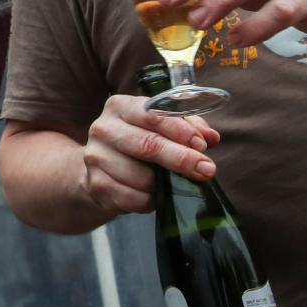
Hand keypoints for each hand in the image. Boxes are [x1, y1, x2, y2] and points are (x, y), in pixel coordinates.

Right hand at [82, 93, 219, 215]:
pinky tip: (156, 195)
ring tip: (175, 184)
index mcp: (119, 107)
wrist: (99, 167)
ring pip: (141, 176)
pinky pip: (133, 198)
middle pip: (147, 145)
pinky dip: (151, 200)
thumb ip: (187, 127)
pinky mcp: (96, 184)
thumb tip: (211, 137)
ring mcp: (96, 157)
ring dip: (166, 184)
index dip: (180, 130)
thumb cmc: (137, 143)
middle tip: (206, 169)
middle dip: (181, 158)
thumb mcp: (160, 127)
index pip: (152, 114)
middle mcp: (103, 128)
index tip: (202, 145)